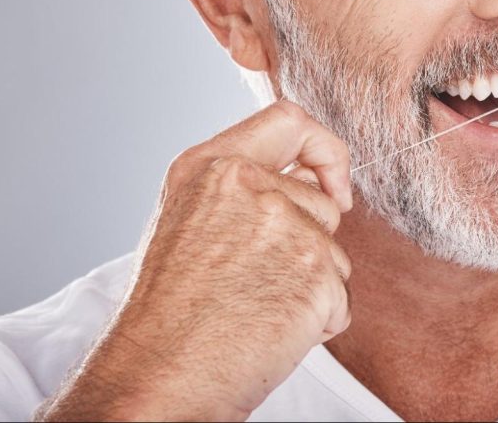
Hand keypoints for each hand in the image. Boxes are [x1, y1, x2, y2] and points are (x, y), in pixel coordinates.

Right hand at [39, 101, 353, 421]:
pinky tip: (270, 332)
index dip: (325, 150)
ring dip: (311, 285)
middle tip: (258, 281)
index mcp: (209, 165)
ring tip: (255, 308)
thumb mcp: (189, 221)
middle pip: (324, 202)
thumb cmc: (169, 313)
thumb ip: (243, 189)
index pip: (290, 120)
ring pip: (335, 253)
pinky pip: (341, 298)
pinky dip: (318, 322)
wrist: (156, 378)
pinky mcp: (313, 272)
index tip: (332, 187)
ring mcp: (283, 226)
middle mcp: (246, 185)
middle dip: (310, 244)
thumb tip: (314, 178)